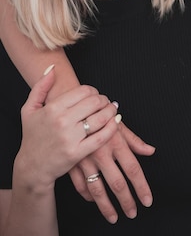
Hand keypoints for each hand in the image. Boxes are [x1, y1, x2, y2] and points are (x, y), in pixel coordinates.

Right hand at [16, 67, 119, 192]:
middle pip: (95, 102)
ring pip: (101, 117)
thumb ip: (41, 86)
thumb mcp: (29, 109)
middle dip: (104, 100)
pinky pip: (102, 137)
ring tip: (113, 110)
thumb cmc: (32, 136)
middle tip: (106, 102)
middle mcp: (62, 121)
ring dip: (111, 111)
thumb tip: (52, 68)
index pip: (84, 91)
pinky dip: (113, 128)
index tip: (94, 95)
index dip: (93, 91)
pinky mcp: (78, 153)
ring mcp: (70, 138)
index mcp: (53, 108)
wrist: (31, 167)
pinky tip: (115, 122)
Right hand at [69, 123, 155, 223]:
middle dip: (126, 202)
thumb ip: (134, 140)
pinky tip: (94, 200)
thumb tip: (151, 151)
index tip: (147, 200)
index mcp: (116, 142)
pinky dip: (87, 196)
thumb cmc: (98, 113)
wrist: (73, 107)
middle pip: (117, 183)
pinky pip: (80, 185)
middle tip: (133, 213)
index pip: (133, 169)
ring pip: (97, 190)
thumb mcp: (118, 123)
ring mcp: (85, 159)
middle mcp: (101, 152)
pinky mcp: (71, 163)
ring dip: (106, 206)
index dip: (141, 187)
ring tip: (114, 216)